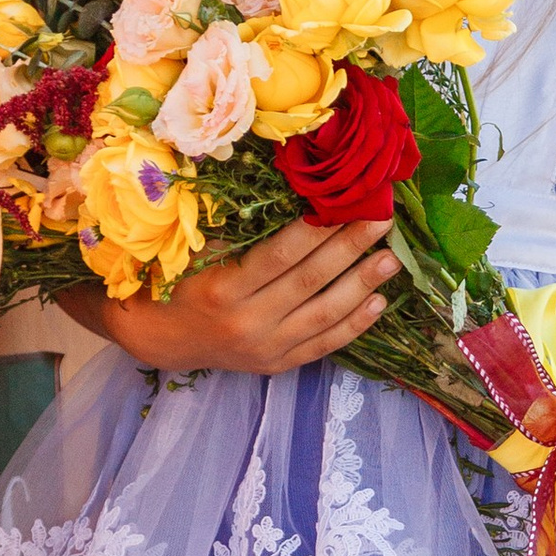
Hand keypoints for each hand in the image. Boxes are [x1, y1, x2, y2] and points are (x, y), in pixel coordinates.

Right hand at [90, 217, 400, 378]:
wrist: (164, 337)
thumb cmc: (181, 279)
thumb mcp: (198, 250)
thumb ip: (239, 229)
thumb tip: (294, 191)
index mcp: (224, 288)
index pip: (282, 254)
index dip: (318, 229)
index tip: (348, 204)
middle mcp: (248, 322)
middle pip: (309, 281)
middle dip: (350, 248)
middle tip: (382, 221)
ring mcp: (266, 347)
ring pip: (324, 315)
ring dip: (362, 286)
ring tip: (392, 260)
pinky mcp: (277, 363)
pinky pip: (323, 345)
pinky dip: (354, 326)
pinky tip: (378, 303)